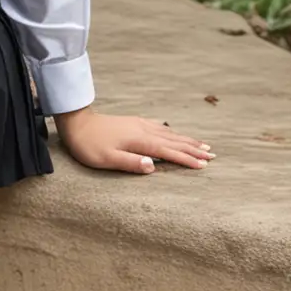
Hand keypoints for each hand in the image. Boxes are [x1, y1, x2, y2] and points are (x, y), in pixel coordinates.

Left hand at [54, 105, 213, 173]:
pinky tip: (173, 132)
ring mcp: (139, 124)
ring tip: (202, 144)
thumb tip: (152, 167)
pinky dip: (172, 132)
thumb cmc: (88, 144)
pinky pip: (159, 127)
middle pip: (174, 141)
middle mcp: (143, 130)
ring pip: (169, 133)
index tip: (204, 165)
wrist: (76, 122)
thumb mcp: (106, 159)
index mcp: (139, 141)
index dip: (187, 159)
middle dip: (194, 149)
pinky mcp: (133, 122)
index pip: (168, 152)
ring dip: (187, 140)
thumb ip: (130, 163)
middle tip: (213, 155)